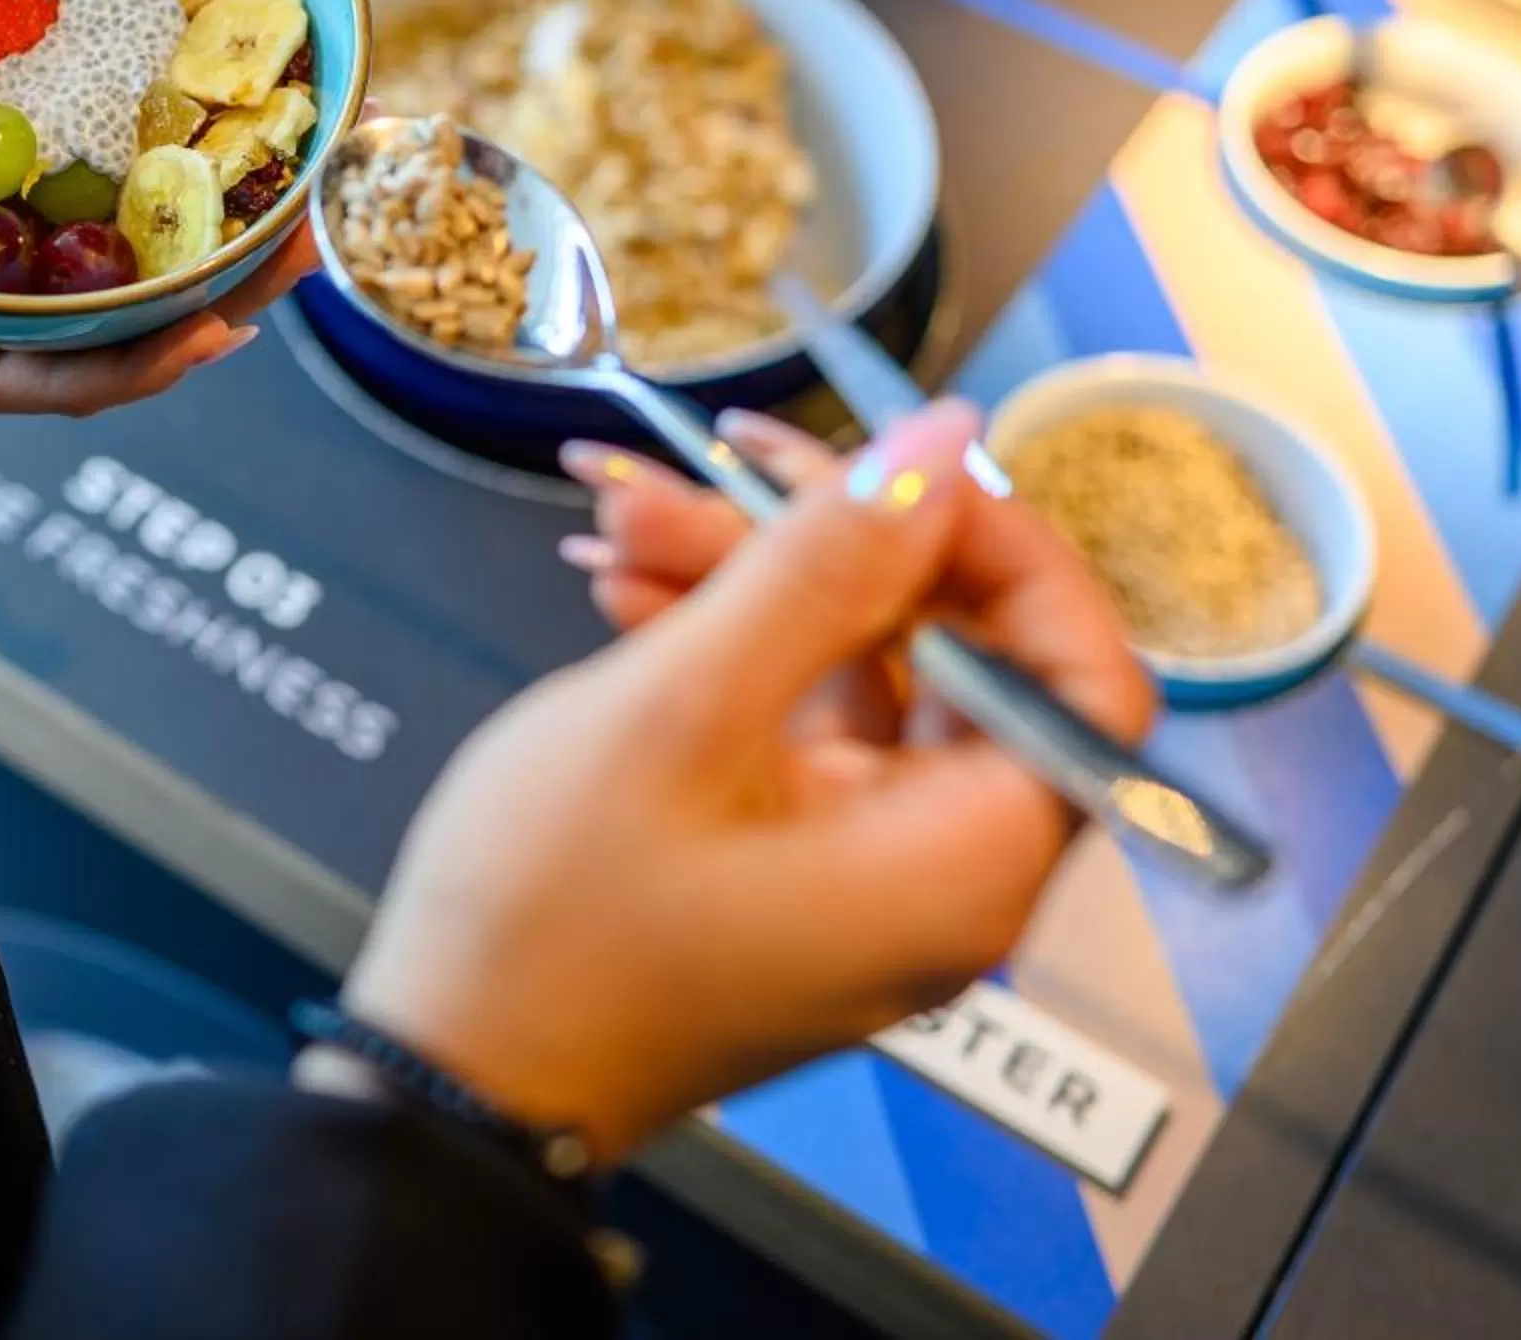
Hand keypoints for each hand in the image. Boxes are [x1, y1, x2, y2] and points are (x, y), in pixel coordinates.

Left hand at [0, 65, 309, 511]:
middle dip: (246, 198)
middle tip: (327, 151)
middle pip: (153, 222)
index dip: (191, 99)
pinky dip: (143, 361)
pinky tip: (209, 332)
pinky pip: (72, 379)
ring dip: (229, 283)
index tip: (267, 52)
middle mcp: (5, 246)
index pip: (106, 128)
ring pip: (138, 308)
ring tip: (303, 247)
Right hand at [327, 403, 1153, 1162]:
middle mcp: (943, 877)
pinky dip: (722, 651)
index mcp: (964, 861)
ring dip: (749, 582)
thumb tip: (943, 439)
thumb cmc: (556, 919)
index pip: (1077, 675)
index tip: (892, 469)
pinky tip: (623, 591)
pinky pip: (792, 728)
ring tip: (618, 517)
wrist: (443, 1080)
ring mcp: (862, 877)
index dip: (1003, 551)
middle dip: (832, 543)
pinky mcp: (789, 872)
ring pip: (853, 678)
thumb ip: (824, 564)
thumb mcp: (682, 709)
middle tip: (721, 460)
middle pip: (952, 661)